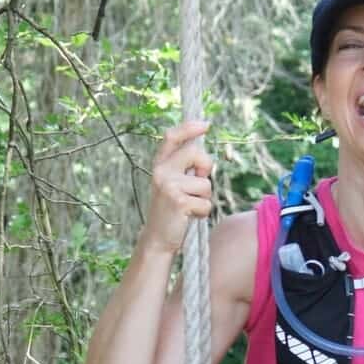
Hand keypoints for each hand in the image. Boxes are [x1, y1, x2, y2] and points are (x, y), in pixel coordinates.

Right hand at [142, 118, 213, 255]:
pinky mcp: (178, 201)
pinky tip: (189, 217)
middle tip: (198, 183)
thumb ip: (185, 169)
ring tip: (189, 207)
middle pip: (197, 154)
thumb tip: (206, 157)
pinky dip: (203, 212)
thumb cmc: (172, 211)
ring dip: (204, 198)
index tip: (205, 124)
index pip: (172, 137)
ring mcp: (168, 186)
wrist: (158, 239)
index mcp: (160, 165)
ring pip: (206, 183)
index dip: (188, 128)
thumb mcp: (174, 185)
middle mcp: (161, 172)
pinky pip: (206, 202)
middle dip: (206, 168)